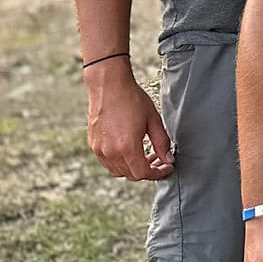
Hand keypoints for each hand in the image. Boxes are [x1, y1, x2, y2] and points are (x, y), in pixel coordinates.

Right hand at [85, 62, 171, 180]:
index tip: (167, 167)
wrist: (108, 86)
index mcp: (127, 147)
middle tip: (160, 160)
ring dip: (134, 168)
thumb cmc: (132, 100)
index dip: (158, 173)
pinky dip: (121, 162)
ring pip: (118, 171)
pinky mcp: (93, 145)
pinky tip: (132, 150)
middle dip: (148, 171)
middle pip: (131, 174)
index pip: (143, 173)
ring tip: (148, 155)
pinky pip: (108, 162)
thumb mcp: (153, 120)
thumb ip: (161, 143)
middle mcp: (110, 152)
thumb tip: (168, 159)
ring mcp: (99, 150)